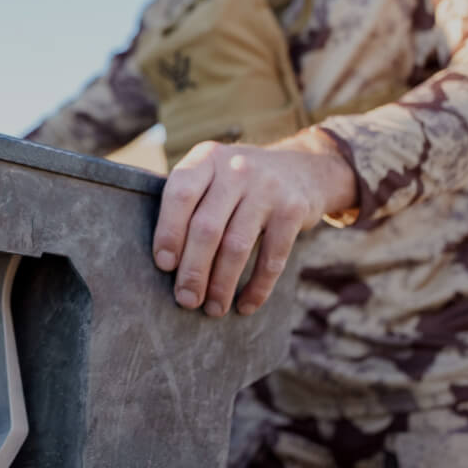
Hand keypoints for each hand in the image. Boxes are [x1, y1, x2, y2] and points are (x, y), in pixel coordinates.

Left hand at [151, 128, 356, 316]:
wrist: (304, 167)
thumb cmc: (239, 182)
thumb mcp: (213, 174)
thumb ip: (189, 202)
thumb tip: (163, 262)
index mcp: (207, 158)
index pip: (180, 194)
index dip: (168, 232)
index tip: (163, 265)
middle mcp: (236, 168)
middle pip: (206, 227)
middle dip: (193, 270)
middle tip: (185, 299)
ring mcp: (267, 188)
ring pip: (236, 246)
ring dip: (222, 285)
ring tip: (212, 308)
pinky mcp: (293, 211)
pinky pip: (272, 258)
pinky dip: (257, 287)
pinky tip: (245, 305)